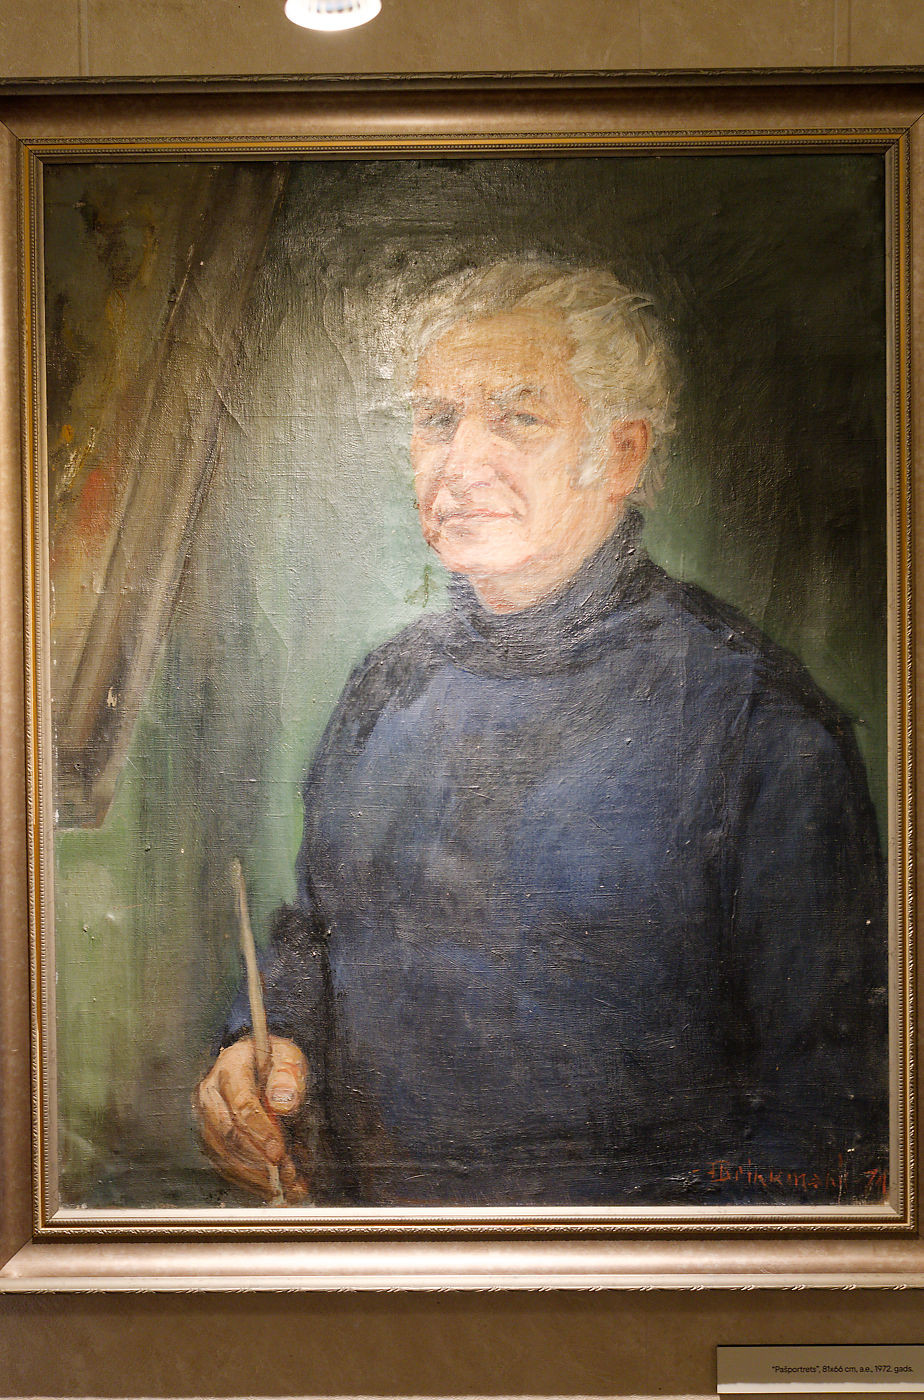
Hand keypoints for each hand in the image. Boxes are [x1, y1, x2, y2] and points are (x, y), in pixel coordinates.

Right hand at [194, 1035, 309, 1203]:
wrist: (252, 1061)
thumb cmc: (272, 1060)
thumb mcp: (287, 1056)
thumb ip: (288, 1075)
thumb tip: (283, 1104)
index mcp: (229, 1069)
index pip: (241, 1104)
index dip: (260, 1132)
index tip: (278, 1153)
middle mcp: (209, 1095)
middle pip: (228, 1134)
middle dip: (257, 1159)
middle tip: (284, 1173)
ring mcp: (206, 1118)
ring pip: (224, 1155)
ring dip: (254, 1174)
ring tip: (284, 1183)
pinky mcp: (209, 1137)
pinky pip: (224, 1164)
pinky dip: (248, 1179)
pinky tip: (270, 1184)